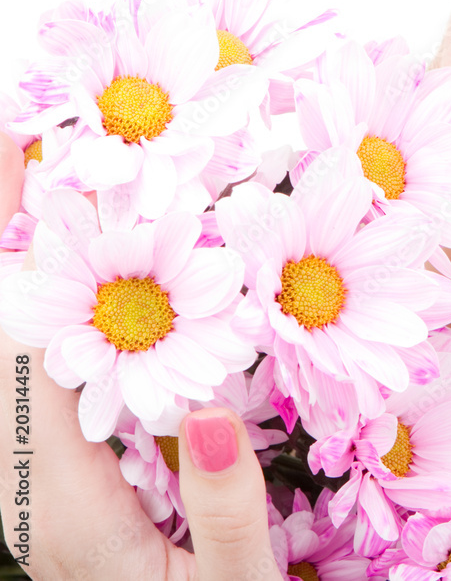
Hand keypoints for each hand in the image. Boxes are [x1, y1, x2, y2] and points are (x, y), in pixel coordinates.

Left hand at [0, 132, 280, 580]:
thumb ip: (225, 510)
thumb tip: (214, 413)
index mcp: (68, 509)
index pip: (42, 360)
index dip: (46, 263)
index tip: (55, 173)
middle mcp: (30, 486)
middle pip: (4, 344)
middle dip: (9, 241)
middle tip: (21, 145)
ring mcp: (35, 481)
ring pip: (11, 359)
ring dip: (21, 271)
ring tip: (31, 182)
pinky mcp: (55, 479)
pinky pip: (33, 381)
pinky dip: (43, 313)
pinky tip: (72, 276)